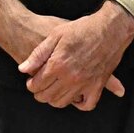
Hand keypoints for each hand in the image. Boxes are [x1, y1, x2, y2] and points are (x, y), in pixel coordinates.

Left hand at [17, 6, 133, 109]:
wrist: (110, 28)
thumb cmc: (83, 28)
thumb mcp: (56, 34)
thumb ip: (38, 54)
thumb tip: (22, 69)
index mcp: (58, 65)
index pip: (36, 85)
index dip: (31, 84)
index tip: (32, 80)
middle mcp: (70, 77)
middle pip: (47, 97)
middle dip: (40, 93)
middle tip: (41, 86)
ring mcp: (85, 83)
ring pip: (63, 102)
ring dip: (55, 99)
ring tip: (54, 89)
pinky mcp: (98, 85)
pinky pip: (87, 104)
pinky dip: (80, 104)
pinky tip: (75, 96)